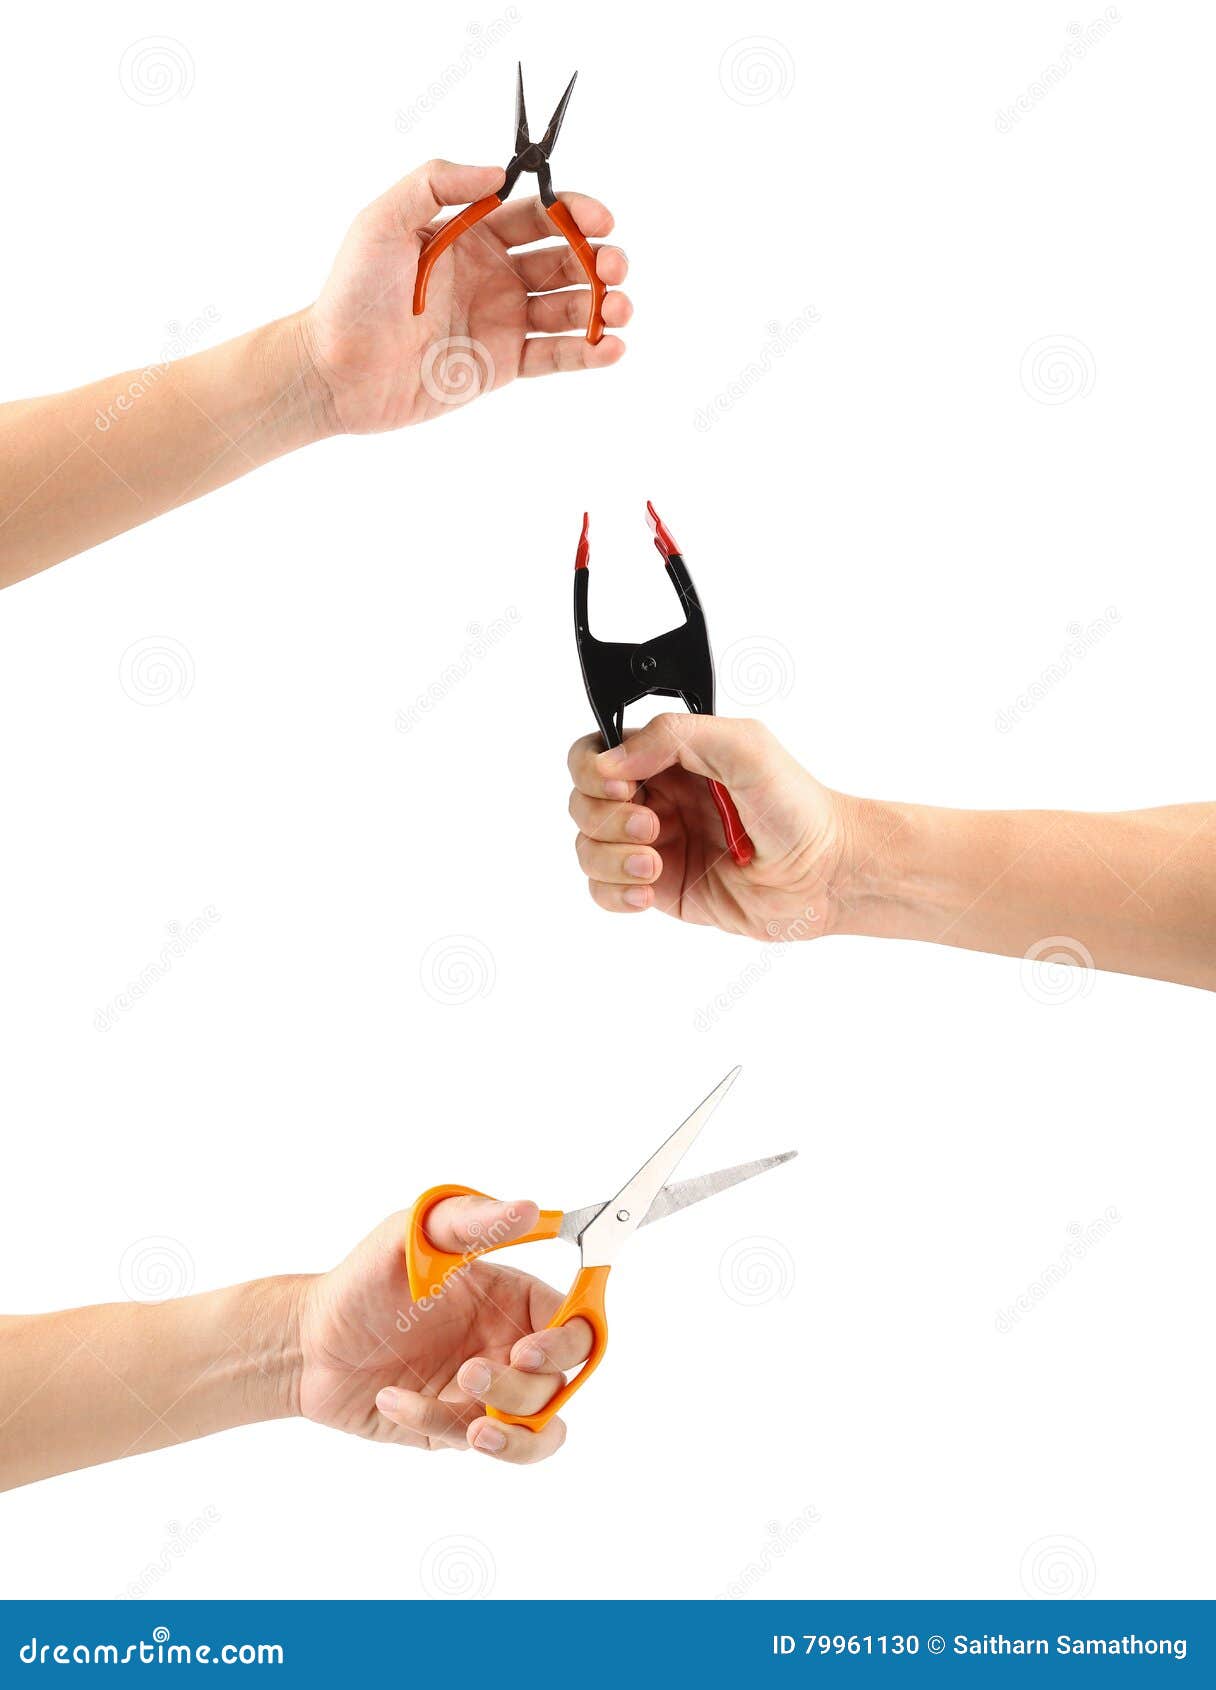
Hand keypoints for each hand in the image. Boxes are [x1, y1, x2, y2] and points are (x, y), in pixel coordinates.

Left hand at [295, 1196, 591, 1463]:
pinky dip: (437, 1426)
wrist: (308, 1343)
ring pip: (537, 1432)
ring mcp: (486, 1394)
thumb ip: (471, 1222)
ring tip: (470, 1430)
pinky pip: (474, 1444)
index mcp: (514, 1297)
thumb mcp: (412, 1235)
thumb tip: (529, 1208)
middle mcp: (509, 1345)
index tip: (526, 1349)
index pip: (577, 1322)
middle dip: (523, 1389)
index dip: (567, 1342)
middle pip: (559, 1383)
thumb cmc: (363, 1280)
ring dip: (511, 1436)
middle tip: (471, 1374)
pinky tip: (395, 1400)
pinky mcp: (457, 1429)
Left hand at [300, 159, 629, 432]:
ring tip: (620, 309)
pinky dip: (588, 353)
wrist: (337, 368)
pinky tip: (613, 347)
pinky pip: (555, 356)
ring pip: (567, 308)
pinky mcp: (502, 366)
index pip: (537, 216)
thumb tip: (498, 172)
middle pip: (563, 260)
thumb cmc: (353, 292)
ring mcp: (502, 320)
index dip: (575, 215)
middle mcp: (495, 274)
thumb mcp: (384, 219)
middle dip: (597, 260)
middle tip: (614, 268)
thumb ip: (438, 183)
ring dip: (602, 306)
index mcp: (472, 234)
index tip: (601, 219)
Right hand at [568, 714, 861, 940]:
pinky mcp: (659, 888)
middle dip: (605, 818)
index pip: (595, 752)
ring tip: (655, 866)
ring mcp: (654, 845)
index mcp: (668, 757)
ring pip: (587, 848)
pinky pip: (603, 892)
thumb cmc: (798, 806)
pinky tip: (647, 892)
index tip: (623, 785)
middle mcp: (655, 798)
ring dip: (610, 858)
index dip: (594, 769)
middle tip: (653, 828)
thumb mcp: (745, 746)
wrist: (825, 874)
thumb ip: (674, 736)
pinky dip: (614, 893)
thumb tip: (612, 761)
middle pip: (581, 802)